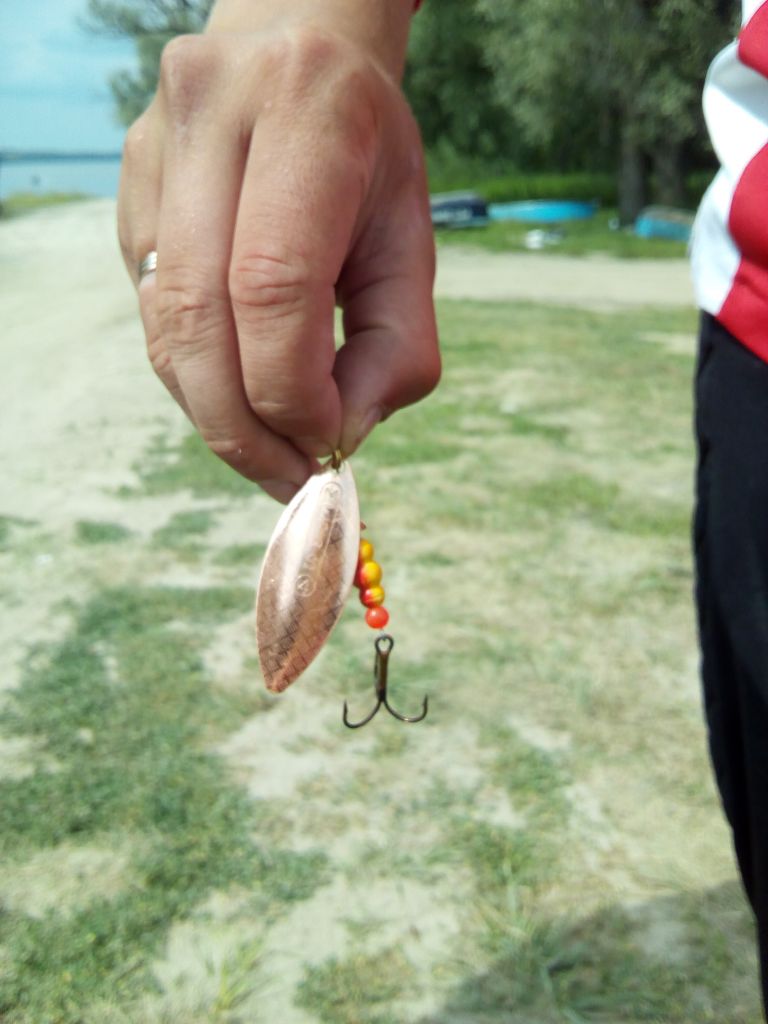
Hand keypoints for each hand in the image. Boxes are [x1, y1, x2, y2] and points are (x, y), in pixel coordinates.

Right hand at [117, 1, 439, 502]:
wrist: (295, 50)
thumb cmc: (367, 152)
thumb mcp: (413, 237)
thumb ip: (399, 347)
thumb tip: (339, 438)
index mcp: (306, 111)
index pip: (273, 286)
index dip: (294, 393)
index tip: (330, 446)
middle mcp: (211, 117)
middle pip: (198, 318)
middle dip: (245, 429)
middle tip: (293, 483)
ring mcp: (154, 152)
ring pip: (164, 328)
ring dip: (218, 415)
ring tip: (274, 454)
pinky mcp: (129, 191)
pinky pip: (154, 314)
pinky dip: (201, 376)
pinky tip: (244, 392)